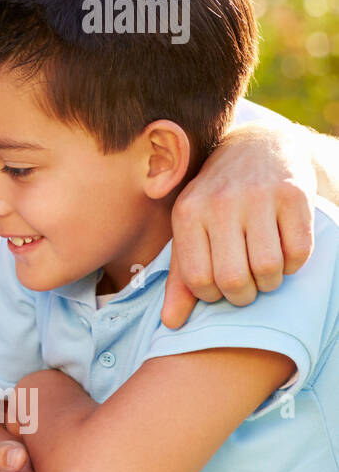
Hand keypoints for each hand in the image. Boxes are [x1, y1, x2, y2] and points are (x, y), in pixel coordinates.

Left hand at [162, 124, 314, 328]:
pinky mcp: (294, 195)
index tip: (219, 285)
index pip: (197, 280)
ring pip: (269, 269)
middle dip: (243, 295)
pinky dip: (295, 264)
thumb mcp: (191, 230)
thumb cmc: (217, 200)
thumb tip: (172, 325)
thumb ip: (180, 278)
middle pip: (233, 280)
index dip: (212, 295)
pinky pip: (299, 253)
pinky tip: (284, 250)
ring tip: (264, 269)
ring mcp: (258, 197)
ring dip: (271, 282)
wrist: (257, 147)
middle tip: (246, 285)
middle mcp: (219, 203)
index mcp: (187, 213)